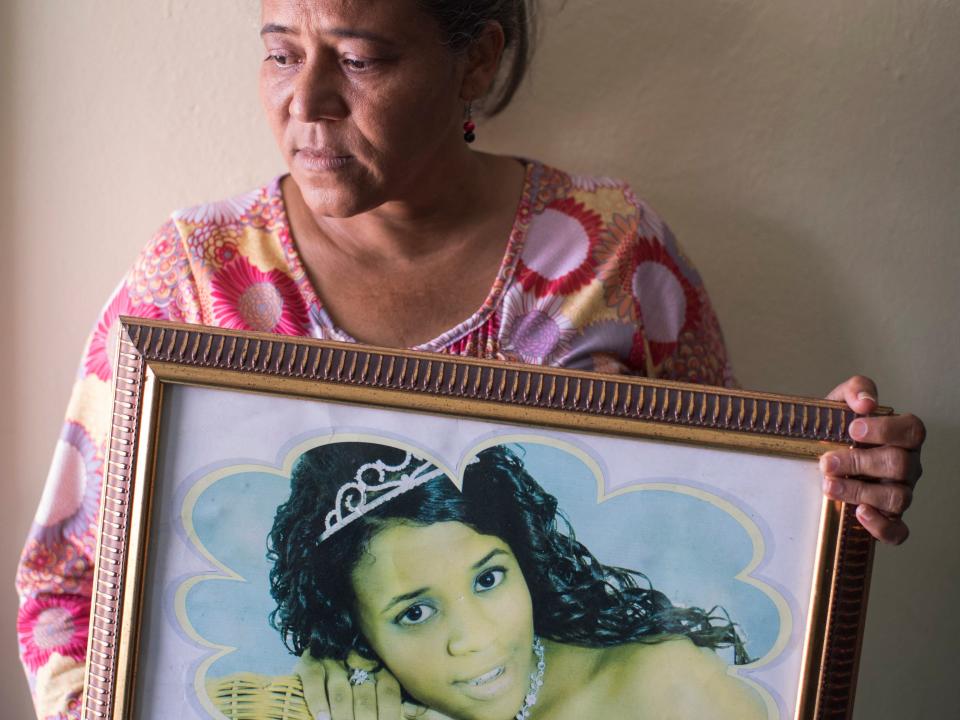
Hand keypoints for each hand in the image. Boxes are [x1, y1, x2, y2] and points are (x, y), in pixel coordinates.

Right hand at [295, 651, 453, 719]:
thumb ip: (397, 703)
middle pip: (366, 693)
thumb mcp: (375, 694)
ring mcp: (332, 661)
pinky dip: (318, 701)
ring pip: (341, 690)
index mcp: (377, 668)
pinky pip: (314, 680)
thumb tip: (416, 709)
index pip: (389, 689)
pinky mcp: (308, 663)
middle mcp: (356, 661)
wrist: (311, 678)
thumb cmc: (350, 694)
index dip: (389, 713)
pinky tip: (322, 718)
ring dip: (343, 714)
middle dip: (366, 718)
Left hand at [820, 376, 924, 544]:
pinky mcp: (889, 519)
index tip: (852, 429)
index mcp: (902, 436)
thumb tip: (865, 402)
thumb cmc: (836, 430)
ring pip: (897, 497)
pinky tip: (858, 514)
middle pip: (900, 465)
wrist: (817, 456)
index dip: (886, 429)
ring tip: (828, 486)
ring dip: (860, 491)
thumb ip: (855, 390)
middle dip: (860, 463)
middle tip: (826, 462)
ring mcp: (900, 493)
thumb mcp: (840, 402)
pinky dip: (881, 526)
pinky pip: (898, 531)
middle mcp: (907, 465)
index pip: (912, 430)